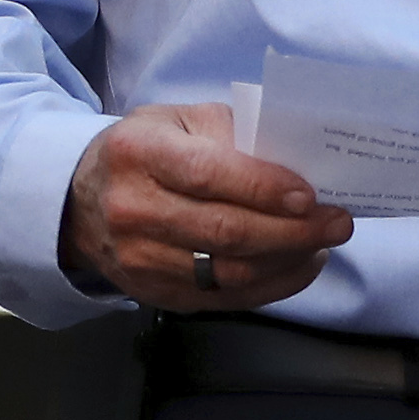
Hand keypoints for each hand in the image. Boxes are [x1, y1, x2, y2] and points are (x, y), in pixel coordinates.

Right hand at [64, 104, 353, 313]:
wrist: (80, 204)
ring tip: (322, 244)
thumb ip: (230, 134)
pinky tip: (297, 265)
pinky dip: (273, 285)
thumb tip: (293, 167)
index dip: (264, 189)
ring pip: (230, 272)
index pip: (208, 175)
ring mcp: (140, 259)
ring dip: (288, 261)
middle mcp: (131, 209)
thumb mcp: (177, 121)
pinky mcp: (155, 294)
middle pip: (225, 232)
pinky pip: (226, 298)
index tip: (311, 196)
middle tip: (337, 223)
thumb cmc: (145, 153)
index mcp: (138, 153)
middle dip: (293, 231)